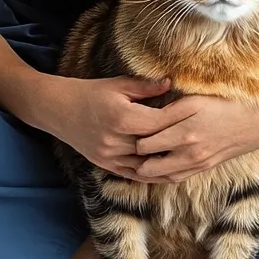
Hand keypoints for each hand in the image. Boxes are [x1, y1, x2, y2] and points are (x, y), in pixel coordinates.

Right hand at [38, 75, 185, 179]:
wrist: (60, 110)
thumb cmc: (91, 92)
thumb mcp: (119, 84)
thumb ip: (146, 87)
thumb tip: (171, 83)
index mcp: (121, 117)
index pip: (159, 123)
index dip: (178, 120)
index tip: (195, 116)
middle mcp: (116, 140)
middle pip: (155, 146)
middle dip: (176, 143)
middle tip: (198, 139)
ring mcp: (110, 157)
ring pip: (147, 165)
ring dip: (167, 163)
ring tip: (189, 159)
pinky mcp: (106, 166)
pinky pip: (134, 175)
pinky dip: (151, 174)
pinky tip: (167, 171)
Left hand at [134, 81, 258, 181]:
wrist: (257, 120)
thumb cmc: (225, 103)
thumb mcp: (195, 99)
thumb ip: (169, 108)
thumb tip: (145, 113)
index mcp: (183, 131)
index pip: (144, 141)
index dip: (132, 137)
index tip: (124, 130)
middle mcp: (188, 152)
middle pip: (147, 163)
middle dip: (135, 156)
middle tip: (126, 144)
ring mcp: (196, 163)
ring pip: (159, 175)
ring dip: (145, 168)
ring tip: (134, 157)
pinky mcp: (203, 168)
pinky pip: (174, 178)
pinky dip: (160, 174)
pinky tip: (153, 166)